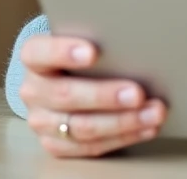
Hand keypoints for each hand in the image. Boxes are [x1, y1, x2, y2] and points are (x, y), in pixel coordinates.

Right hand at [19, 34, 167, 157]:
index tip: (93, 52)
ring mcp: (42, 121)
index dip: (64, 52)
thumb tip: (134, 42)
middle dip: (105, 95)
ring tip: (153, 112)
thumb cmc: (78, 54)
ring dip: (124, 121)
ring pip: (82, 127)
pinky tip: (146, 127)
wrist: (62, 80)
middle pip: (66, 95)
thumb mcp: (81, 39)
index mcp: (33, 58)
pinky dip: (124, 137)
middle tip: (137, 92)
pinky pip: (91, 146)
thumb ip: (97, 40)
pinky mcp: (56, 145)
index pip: (40, 53)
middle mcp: (33, 90)